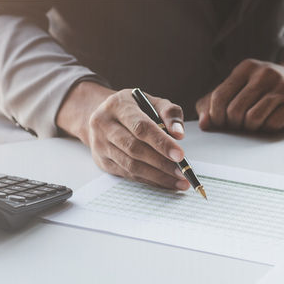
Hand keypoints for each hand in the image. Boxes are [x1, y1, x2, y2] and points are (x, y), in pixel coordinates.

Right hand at [56, 82, 189, 189]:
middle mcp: (104, 125)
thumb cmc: (132, 108)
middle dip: (161, 163)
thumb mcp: (152, 102)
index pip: (140, 127)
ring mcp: (100, 145)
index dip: (161, 142)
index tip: (180, 155)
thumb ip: (169, 112)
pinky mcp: (102, 161)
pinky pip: (127, 174)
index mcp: (117, 105)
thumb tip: (179, 133)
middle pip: (134, 148)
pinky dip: (149, 180)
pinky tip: (165, 182)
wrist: (103, 116)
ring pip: (130, 165)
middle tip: (182, 172)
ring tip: (178, 181)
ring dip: (157, 176)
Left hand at [196, 49, 283, 131]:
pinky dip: (267, 129)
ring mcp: (282, 86)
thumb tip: (204, 123)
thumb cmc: (265, 88)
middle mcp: (264, 73)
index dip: (215, 116)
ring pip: (253, 119)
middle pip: (235, 111)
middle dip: (234, 124)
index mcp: (246, 68)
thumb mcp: (240, 86)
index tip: (220, 123)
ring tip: (255, 124)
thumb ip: (215, 101)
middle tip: (240, 125)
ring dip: (251, 128)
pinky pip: (272, 124)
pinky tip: (271, 122)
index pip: (219, 97)